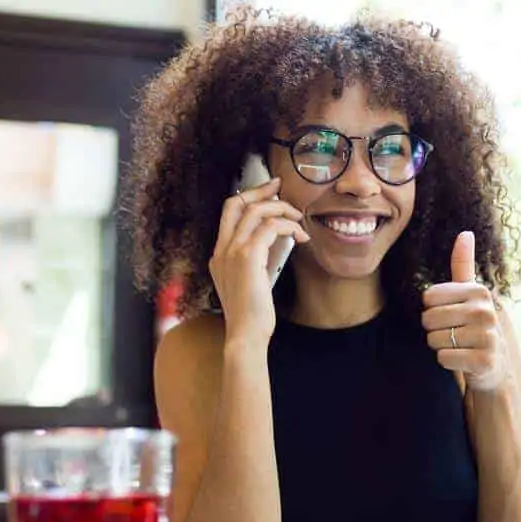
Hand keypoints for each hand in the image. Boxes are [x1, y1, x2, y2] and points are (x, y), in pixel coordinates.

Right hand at [209, 177, 309, 344]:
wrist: (245, 334)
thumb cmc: (252, 316)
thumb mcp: (250, 283)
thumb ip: (255, 262)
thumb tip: (277, 242)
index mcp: (219, 255)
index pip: (229, 213)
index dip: (249, 197)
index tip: (269, 193)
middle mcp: (222, 249)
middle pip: (236, 203)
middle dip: (260, 191)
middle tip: (280, 187)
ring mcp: (232, 251)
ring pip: (256, 211)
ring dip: (282, 210)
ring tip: (298, 220)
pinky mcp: (248, 256)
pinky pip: (271, 227)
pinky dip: (289, 226)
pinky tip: (300, 237)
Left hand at [421, 231, 504, 392]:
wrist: (494, 365)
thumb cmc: (474, 326)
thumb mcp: (470, 294)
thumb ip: (463, 265)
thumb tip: (465, 232)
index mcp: (479, 292)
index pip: (428, 297)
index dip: (432, 309)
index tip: (450, 315)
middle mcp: (486, 312)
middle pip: (428, 318)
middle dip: (434, 329)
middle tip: (453, 334)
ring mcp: (487, 337)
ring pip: (434, 339)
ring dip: (440, 346)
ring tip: (458, 346)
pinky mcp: (484, 361)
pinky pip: (443, 357)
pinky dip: (446, 361)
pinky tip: (462, 359)